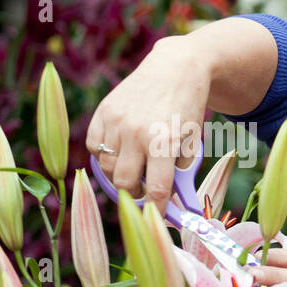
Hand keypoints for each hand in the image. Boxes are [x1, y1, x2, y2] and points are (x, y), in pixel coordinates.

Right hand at [86, 36, 209, 205]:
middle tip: (141, 193)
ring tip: (131, 171)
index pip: (155, 189)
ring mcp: (116, 121)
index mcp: (163, 143)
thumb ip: (179, 170)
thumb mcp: (192, 141)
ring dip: (117, 175)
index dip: (156, 209)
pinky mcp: (104, 111)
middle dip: (133, 194)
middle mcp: (136, 133)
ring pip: (105, 166)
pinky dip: (102, 154)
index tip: (156, 218)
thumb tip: (168, 197)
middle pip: (123, 182)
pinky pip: (93, 145)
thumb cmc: (188, 109)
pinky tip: (118, 151)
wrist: (177, 69)